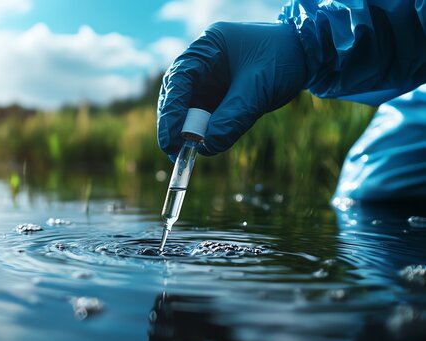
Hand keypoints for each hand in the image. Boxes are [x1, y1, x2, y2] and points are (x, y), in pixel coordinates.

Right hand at [157, 22, 306, 155]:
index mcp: (207, 48)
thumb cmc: (284, 59)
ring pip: (187, 108)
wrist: (308, 55)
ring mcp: (208, 79)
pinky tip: (203, 146)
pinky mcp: (217, 95)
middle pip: (176, 95)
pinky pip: (203, 116)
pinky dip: (202, 132)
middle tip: (174, 153)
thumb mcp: (259, 88)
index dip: (171, 110)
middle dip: (174, 124)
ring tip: (186, 155)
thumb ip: (233, 117)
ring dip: (187, 131)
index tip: (170, 139)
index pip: (179, 80)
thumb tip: (207, 147)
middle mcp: (202, 63)